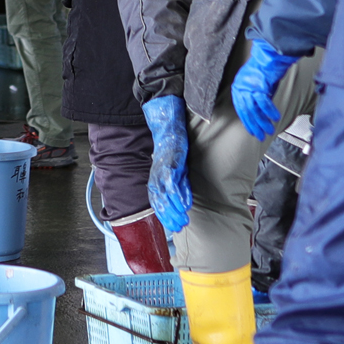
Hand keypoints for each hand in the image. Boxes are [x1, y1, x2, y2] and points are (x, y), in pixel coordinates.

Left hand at [144, 93, 193, 233]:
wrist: (166, 115)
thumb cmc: (172, 139)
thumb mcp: (175, 161)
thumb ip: (179, 177)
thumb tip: (184, 193)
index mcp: (159, 173)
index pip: (158, 198)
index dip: (165, 213)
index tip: (173, 227)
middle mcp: (158, 171)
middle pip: (160, 199)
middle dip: (169, 215)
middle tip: (178, 229)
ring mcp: (163, 164)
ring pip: (165, 192)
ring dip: (173, 208)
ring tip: (183, 221)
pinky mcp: (170, 157)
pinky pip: (172, 177)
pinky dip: (177, 191)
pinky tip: (185, 203)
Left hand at [230, 44, 300, 140]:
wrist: (270, 55)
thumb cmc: (266, 70)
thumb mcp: (257, 86)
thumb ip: (256, 99)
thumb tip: (261, 115)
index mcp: (237, 87)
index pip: (241, 109)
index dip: (247, 122)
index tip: (252, 131)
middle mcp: (240, 87)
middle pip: (246, 111)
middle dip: (255, 125)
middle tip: (261, 135)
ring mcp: (248, 86)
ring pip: (254, 109)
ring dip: (263, 121)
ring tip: (269, 130)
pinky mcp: (258, 85)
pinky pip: (263, 102)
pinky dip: (270, 111)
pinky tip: (275, 118)